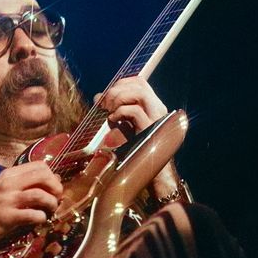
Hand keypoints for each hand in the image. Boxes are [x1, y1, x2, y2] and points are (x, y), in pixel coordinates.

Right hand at [0, 161, 62, 252]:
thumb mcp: (1, 190)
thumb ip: (23, 184)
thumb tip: (52, 179)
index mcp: (8, 175)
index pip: (39, 165)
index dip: (51, 176)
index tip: (53, 188)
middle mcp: (8, 184)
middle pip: (42, 175)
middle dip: (55, 187)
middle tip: (56, 198)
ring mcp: (7, 200)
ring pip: (40, 195)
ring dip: (51, 203)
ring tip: (50, 210)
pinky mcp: (7, 218)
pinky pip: (33, 215)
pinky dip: (41, 218)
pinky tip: (40, 221)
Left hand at [96, 76, 179, 197]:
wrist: (150, 175)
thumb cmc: (136, 153)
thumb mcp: (123, 128)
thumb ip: (114, 111)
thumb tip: (98, 97)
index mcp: (153, 107)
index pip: (140, 82)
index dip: (121, 83)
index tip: (106, 95)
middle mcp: (158, 109)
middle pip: (139, 83)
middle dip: (116, 89)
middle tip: (103, 103)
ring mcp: (157, 119)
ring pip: (139, 93)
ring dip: (119, 98)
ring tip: (109, 111)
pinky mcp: (151, 129)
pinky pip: (135, 111)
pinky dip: (120, 112)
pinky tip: (112, 121)